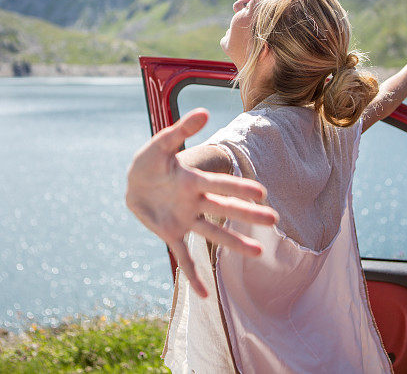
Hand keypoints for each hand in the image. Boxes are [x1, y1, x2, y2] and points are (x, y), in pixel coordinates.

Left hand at [125, 108, 277, 297]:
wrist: (133, 182)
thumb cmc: (149, 162)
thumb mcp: (160, 145)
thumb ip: (180, 130)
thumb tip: (205, 112)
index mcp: (193, 181)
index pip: (220, 186)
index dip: (240, 189)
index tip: (263, 193)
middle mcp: (194, 202)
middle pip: (224, 210)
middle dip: (247, 215)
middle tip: (273, 220)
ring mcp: (185, 220)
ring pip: (212, 234)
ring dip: (234, 243)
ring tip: (258, 254)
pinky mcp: (171, 234)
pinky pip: (183, 257)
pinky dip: (192, 275)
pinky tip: (202, 294)